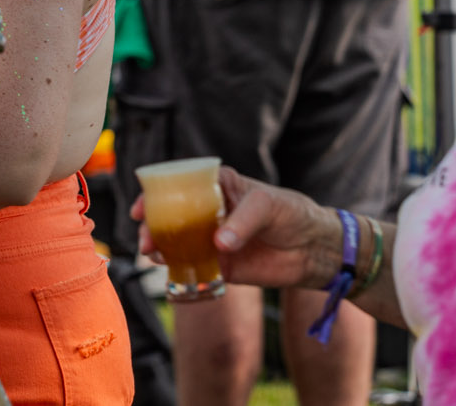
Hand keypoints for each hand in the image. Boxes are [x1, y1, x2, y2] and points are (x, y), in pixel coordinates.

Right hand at [131, 166, 340, 291]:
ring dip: (161, 248)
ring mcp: (214, 239)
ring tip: (152, 255)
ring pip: (178, 242)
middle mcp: (210, 212)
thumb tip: (219, 243)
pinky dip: (180, 270)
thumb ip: (243, 221)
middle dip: (152, 226)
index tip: (141, 208)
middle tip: (146, 239)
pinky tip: (171, 272)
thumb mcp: (268, 206)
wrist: (314, 249)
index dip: (154, 194)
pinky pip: (195, 267)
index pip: (178, 185)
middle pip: (171, 216)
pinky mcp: (222, 266)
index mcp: (218, 187)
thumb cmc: (293, 213)